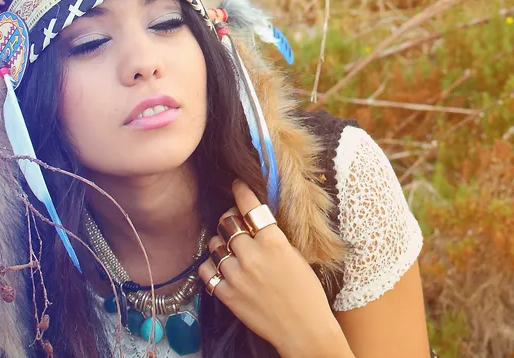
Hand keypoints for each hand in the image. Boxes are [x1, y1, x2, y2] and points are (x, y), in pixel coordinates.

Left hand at [198, 180, 351, 357]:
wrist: (303, 329)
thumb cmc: (307, 293)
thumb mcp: (297, 256)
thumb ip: (275, 238)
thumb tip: (258, 223)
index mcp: (274, 242)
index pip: (250, 207)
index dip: (241, 192)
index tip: (236, 185)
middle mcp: (252, 256)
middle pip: (228, 223)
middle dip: (229, 218)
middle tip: (233, 221)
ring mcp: (237, 276)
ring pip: (215, 245)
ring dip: (220, 242)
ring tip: (228, 247)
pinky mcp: (227, 295)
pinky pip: (207, 271)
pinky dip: (211, 265)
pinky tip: (219, 265)